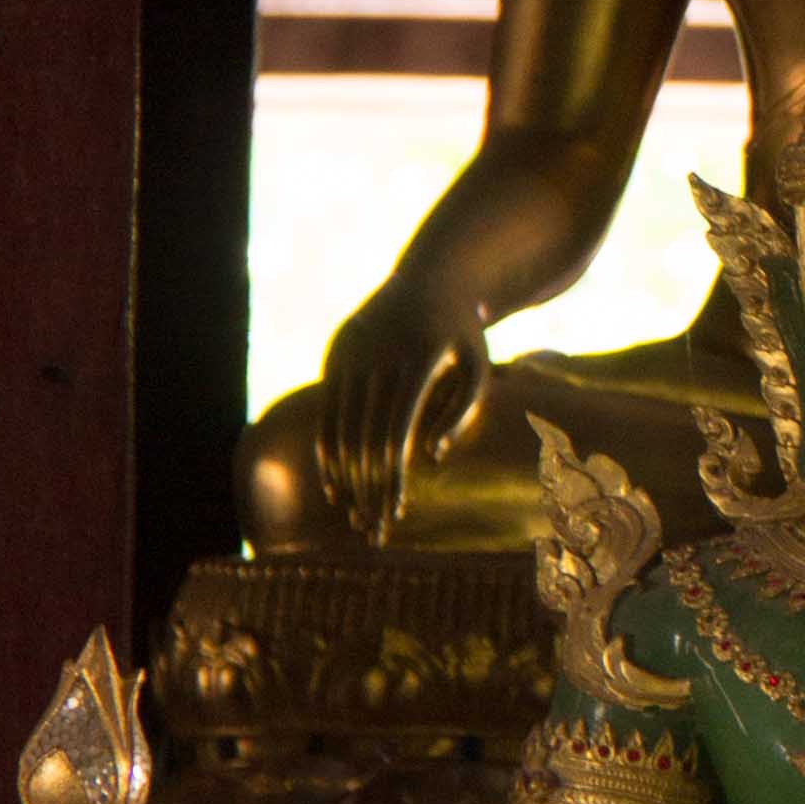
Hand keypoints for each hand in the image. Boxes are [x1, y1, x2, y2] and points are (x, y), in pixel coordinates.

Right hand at [315, 283, 491, 545]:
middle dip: (368, 487)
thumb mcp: (477, 368)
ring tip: (354, 512)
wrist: (433, 276)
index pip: (397, 434)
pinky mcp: (335, 352)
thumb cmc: (463, 335)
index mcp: (416, 359)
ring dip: (344, 475)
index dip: (393, 478)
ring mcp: (350, 352)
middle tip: (373, 527)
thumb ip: (462, 412)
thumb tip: (431, 458)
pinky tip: (335, 482)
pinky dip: (328, 448)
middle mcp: (377, 355)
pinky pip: (326, 409)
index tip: (397, 512)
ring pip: (339, 426)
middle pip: (365, 437)